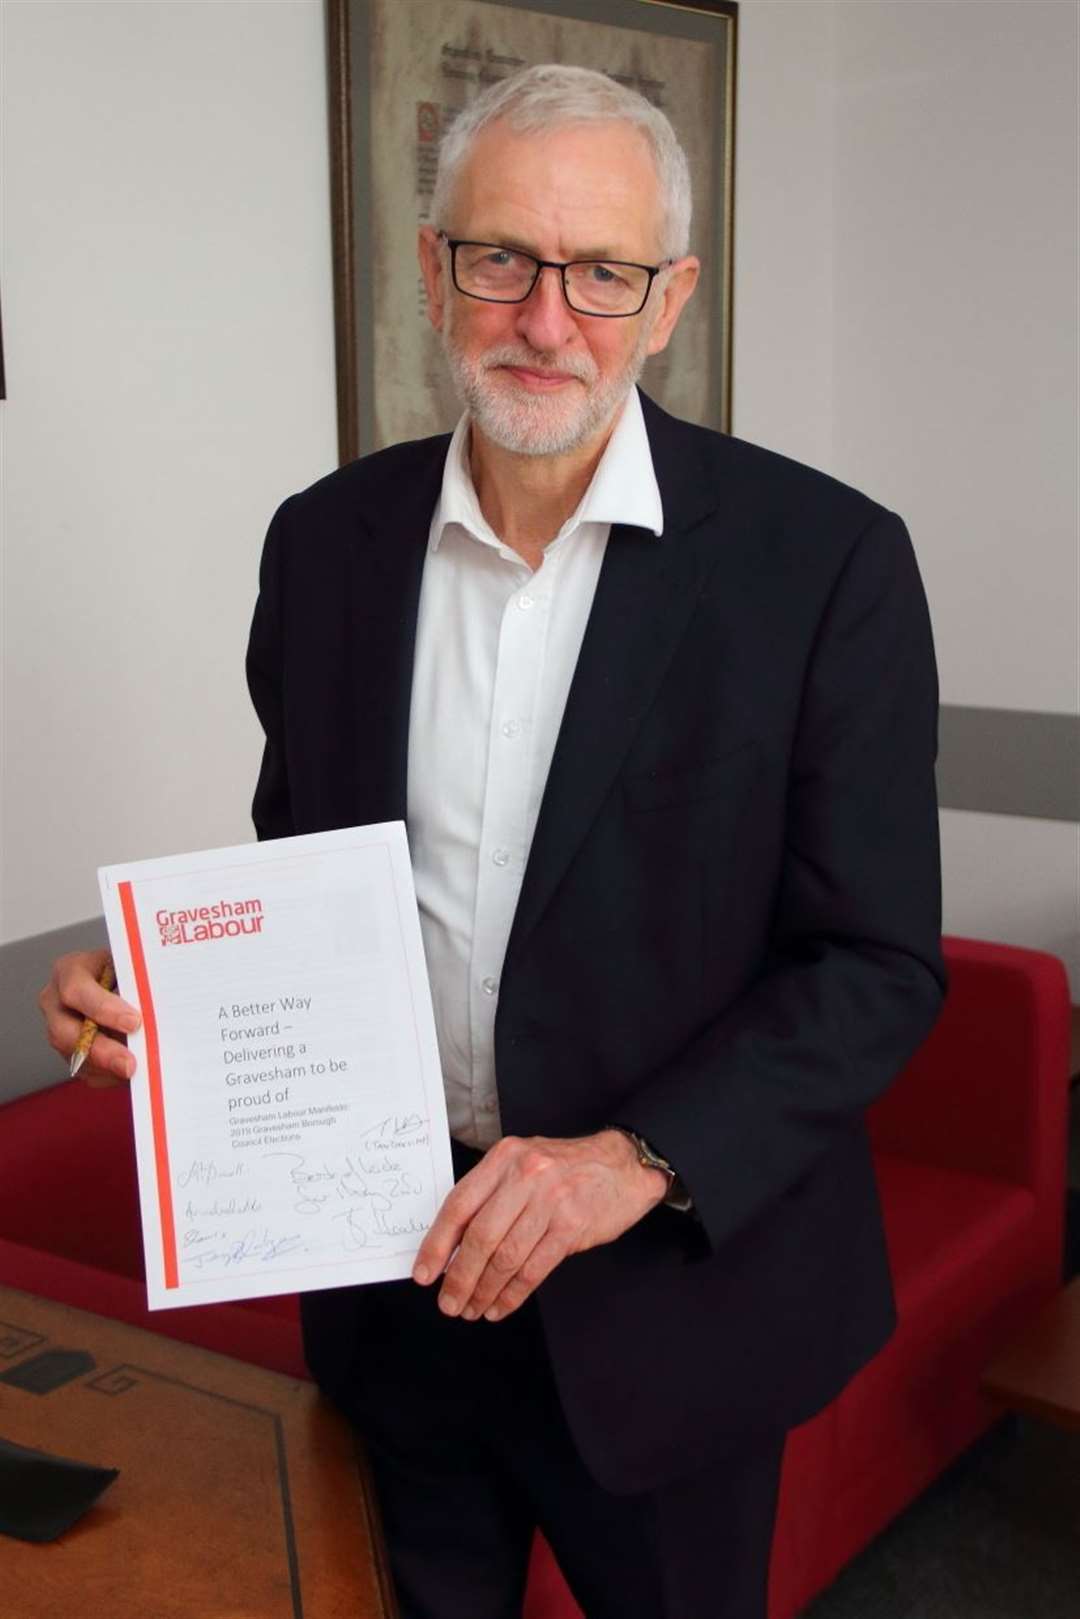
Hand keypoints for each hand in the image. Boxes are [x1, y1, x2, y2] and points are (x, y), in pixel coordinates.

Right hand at [39, 950, 140, 1085]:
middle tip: (129, 1064)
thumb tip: (151, 1014)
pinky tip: (130, 1072)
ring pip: (75, 1057)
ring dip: (107, 1067)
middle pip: (65, 1033)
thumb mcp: (131, 968)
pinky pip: (85, 1071)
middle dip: (101, 1051)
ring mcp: (59, 1029)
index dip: (103, 1009)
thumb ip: (136, 988)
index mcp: (70, 971)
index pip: (77, 991)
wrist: (124, 982)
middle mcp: (55, 1001)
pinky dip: (110, 1075)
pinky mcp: (69, 1052)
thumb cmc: (129, 971)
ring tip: (137, 1070)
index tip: (134, 1022)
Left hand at [412, 1129, 667, 1322]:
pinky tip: (500, 1306)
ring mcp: (551, 1201)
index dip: (437, 1243)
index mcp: (505, 1157)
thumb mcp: (523, 1163)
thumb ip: (490, 1194)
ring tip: (472, 1309)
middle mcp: (526, 1175)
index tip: (425, 1274)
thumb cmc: (566, 1169)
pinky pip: (534, 1269)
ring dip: (485, 1291)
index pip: (459, 1204)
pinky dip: (513, 1294)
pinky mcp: (572, 1226)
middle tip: (449, 1303)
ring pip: (506, 1257)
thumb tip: (451, 1245)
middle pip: (480, 1236)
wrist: (623, 1165)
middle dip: (460, 1277)